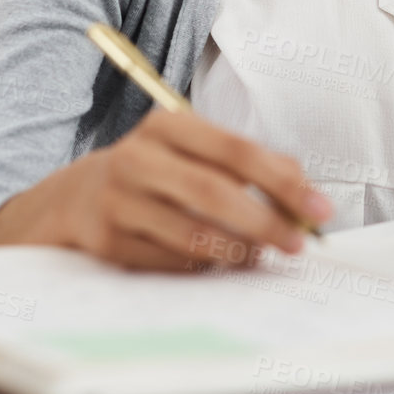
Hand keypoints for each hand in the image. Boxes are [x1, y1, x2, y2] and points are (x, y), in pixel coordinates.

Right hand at [0, 109, 333, 270]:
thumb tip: (305, 196)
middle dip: (266, 222)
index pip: (236, 151)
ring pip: (192, 233)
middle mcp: (136, 157)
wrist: (73, 199)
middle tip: (298, 244)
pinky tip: (215, 264)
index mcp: (167, 126)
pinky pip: (169, 262)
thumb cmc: (155, 175)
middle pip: (214, 192)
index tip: (320, 208)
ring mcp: (117, 200)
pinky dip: (201, 267)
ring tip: (259, 256)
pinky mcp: (106, 240)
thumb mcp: (194, 154)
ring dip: (237, 251)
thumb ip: (250, 167)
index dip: (283, 181)